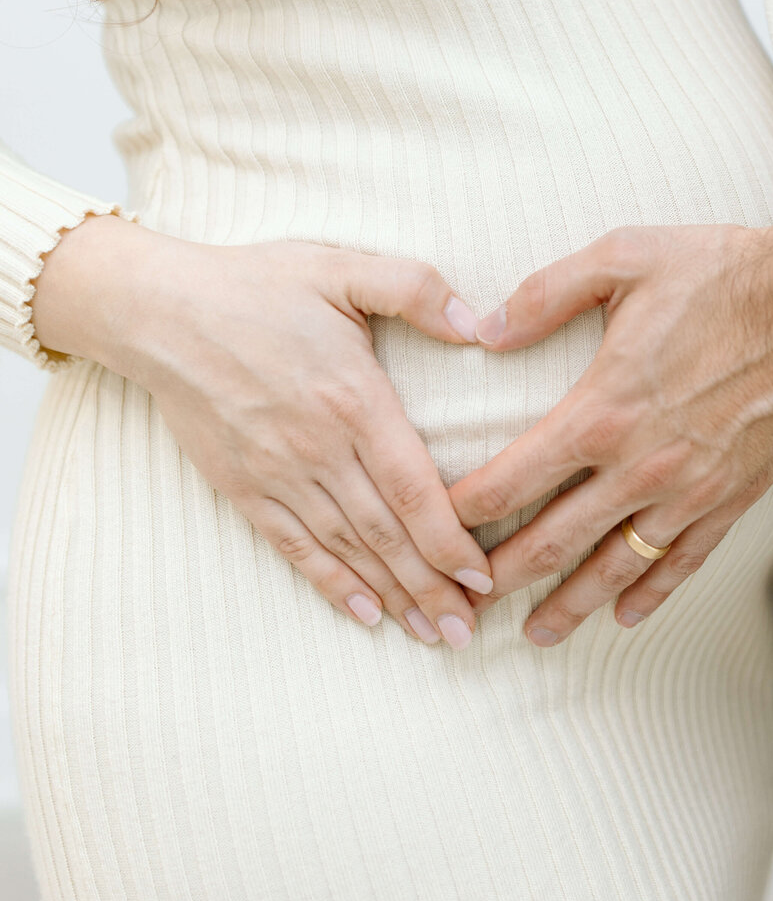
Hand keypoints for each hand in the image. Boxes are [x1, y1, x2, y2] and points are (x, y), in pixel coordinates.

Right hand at [32, 215, 491, 644]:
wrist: (161, 312)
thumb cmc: (259, 285)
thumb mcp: (343, 267)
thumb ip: (415, 288)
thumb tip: (479, 322)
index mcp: (353, 398)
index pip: (413, 486)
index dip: (450, 537)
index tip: (483, 575)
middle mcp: (319, 447)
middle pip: (387, 532)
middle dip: (433, 585)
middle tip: (469, 629)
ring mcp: (278, 473)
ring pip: (348, 549)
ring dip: (394, 595)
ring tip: (433, 633)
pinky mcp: (243, 488)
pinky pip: (295, 548)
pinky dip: (332, 586)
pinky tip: (365, 616)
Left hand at [450, 222, 772, 643]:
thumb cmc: (721, 271)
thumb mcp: (622, 256)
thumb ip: (546, 294)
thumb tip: (486, 330)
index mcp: (601, 409)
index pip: (512, 480)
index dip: (464, 512)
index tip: (435, 528)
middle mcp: (639, 465)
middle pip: (553, 540)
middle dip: (502, 577)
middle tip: (466, 602)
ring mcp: (689, 488)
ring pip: (615, 566)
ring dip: (570, 604)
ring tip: (536, 633)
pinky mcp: (734, 496)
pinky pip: (683, 560)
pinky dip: (651, 593)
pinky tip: (625, 615)